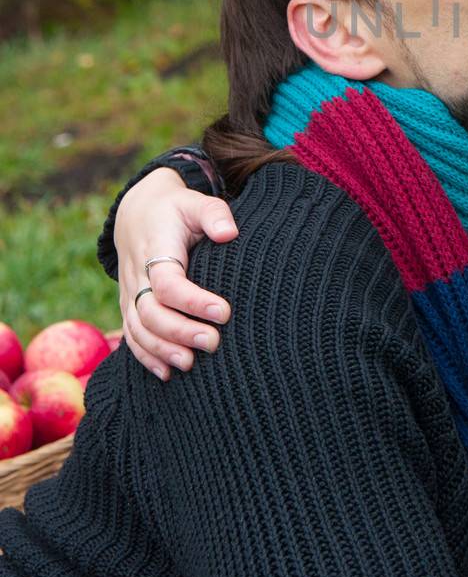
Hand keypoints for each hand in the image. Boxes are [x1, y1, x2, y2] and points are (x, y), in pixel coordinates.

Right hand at [117, 167, 237, 380]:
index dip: (193, 301)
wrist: (138, 213)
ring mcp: (129, 293)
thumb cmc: (176, 210)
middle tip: (213, 343)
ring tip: (191, 364)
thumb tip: (229, 233)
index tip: (225, 313)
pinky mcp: (129, 305)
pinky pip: (131, 336)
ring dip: (162, 350)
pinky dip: (146, 357)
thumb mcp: (195, 202)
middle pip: (149, 312)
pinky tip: (167, 374)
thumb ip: (214, 213)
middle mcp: (137, 275)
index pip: (168, 283)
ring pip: (137, 329)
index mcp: (155, 249)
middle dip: (179, 332)